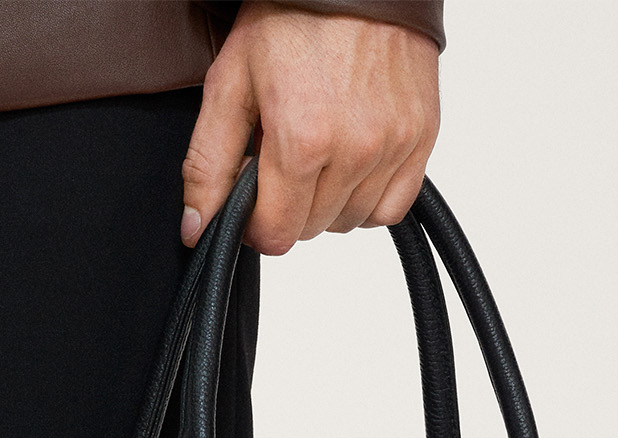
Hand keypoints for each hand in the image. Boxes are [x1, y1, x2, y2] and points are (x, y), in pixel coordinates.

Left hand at [180, 3, 440, 254]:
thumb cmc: (292, 14)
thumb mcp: (231, 83)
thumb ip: (208, 164)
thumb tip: (195, 229)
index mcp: (303, 140)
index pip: (276, 235)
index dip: (255, 223)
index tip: (252, 196)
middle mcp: (355, 148)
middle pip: (310, 229)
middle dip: (288, 205)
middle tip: (282, 156)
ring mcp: (394, 143)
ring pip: (350, 220)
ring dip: (328, 201)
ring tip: (318, 151)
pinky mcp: (422, 134)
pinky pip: (392, 206)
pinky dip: (369, 197)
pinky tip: (351, 164)